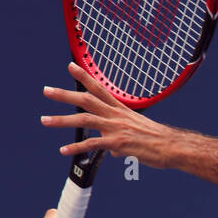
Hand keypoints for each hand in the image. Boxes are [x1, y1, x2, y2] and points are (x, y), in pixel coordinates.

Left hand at [41, 62, 175, 167]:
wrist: (172, 147)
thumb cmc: (158, 141)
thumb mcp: (137, 134)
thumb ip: (119, 140)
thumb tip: (112, 151)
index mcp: (121, 110)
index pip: (99, 89)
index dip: (84, 77)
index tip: (71, 66)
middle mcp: (116, 116)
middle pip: (86, 100)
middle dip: (64, 95)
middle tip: (47, 90)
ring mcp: (116, 128)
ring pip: (84, 120)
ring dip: (61, 120)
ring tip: (45, 120)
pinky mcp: (117, 143)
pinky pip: (92, 144)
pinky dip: (76, 147)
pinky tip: (64, 150)